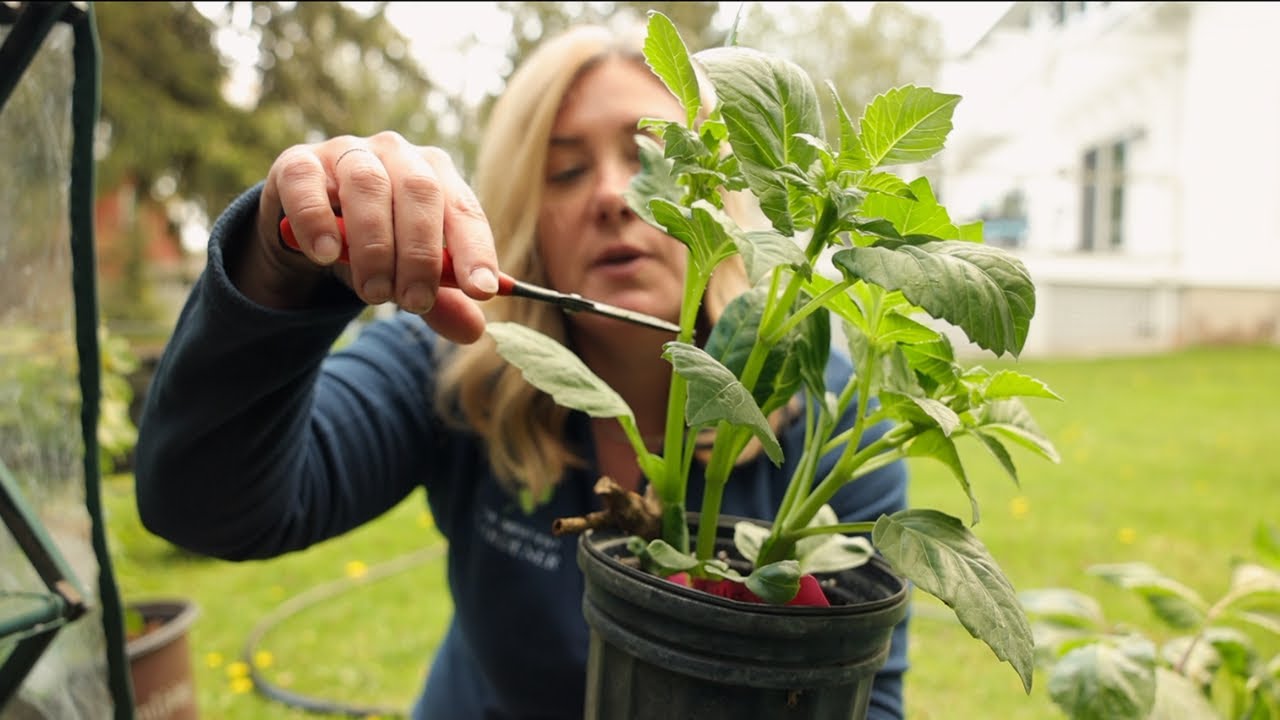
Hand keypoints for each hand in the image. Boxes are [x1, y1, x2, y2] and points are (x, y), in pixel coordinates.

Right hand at [251, 131, 498, 343]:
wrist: (306, 227)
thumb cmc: (373, 244)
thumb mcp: (408, 274)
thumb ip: (441, 300)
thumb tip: (474, 331)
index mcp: (435, 174)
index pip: (463, 208)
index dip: (475, 249)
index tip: (482, 291)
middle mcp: (397, 154)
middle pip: (419, 191)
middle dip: (420, 254)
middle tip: (413, 302)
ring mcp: (346, 152)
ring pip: (367, 185)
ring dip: (374, 245)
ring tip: (373, 294)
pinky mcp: (297, 162)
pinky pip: (307, 183)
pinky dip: (316, 220)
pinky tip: (325, 255)